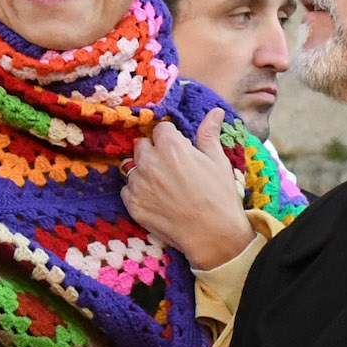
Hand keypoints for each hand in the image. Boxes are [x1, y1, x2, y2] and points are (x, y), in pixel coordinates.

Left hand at [121, 118, 253, 269]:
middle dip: (153, 151)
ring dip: (143, 171)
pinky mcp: (132, 204)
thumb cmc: (219, 196)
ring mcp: (138, 184)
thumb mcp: (218, 160)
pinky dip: (137, 191)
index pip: (160, 129)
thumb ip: (209, 133)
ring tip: (162, 184)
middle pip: (141, 145)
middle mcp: (149, 162)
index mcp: (170, 146)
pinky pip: (127, 190)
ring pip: (132, 167)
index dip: (171, 137)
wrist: (213, 235)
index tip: (179, 148)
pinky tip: (155, 199)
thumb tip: (215, 111)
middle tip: (170, 166)